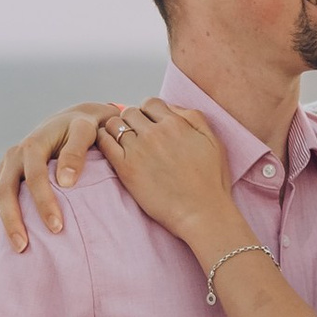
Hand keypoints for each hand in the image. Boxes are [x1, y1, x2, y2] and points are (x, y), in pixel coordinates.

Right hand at [0, 100, 117, 261]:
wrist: (70, 122)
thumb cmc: (82, 129)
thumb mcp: (85, 131)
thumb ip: (76, 152)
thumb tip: (67, 183)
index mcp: (31, 146)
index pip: (35, 176)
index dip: (44, 202)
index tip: (58, 228)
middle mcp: (12, 158)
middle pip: (4, 191)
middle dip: (12, 221)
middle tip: (23, 248)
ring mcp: (4, 172)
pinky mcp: (3, 183)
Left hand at [97, 99, 241, 249]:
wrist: (202, 213)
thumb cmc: (211, 182)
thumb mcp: (213, 141)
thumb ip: (194, 118)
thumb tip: (172, 108)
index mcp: (176, 124)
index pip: (151, 102)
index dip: (148, 112)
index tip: (150, 125)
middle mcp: (156, 133)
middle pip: (130, 111)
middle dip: (132, 121)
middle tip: (136, 136)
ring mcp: (139, 150)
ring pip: (114, 124)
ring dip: (116, 130)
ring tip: (123, 143)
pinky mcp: (126, 168)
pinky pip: (104, 142)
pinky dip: (103, 140)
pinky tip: (110, 149)